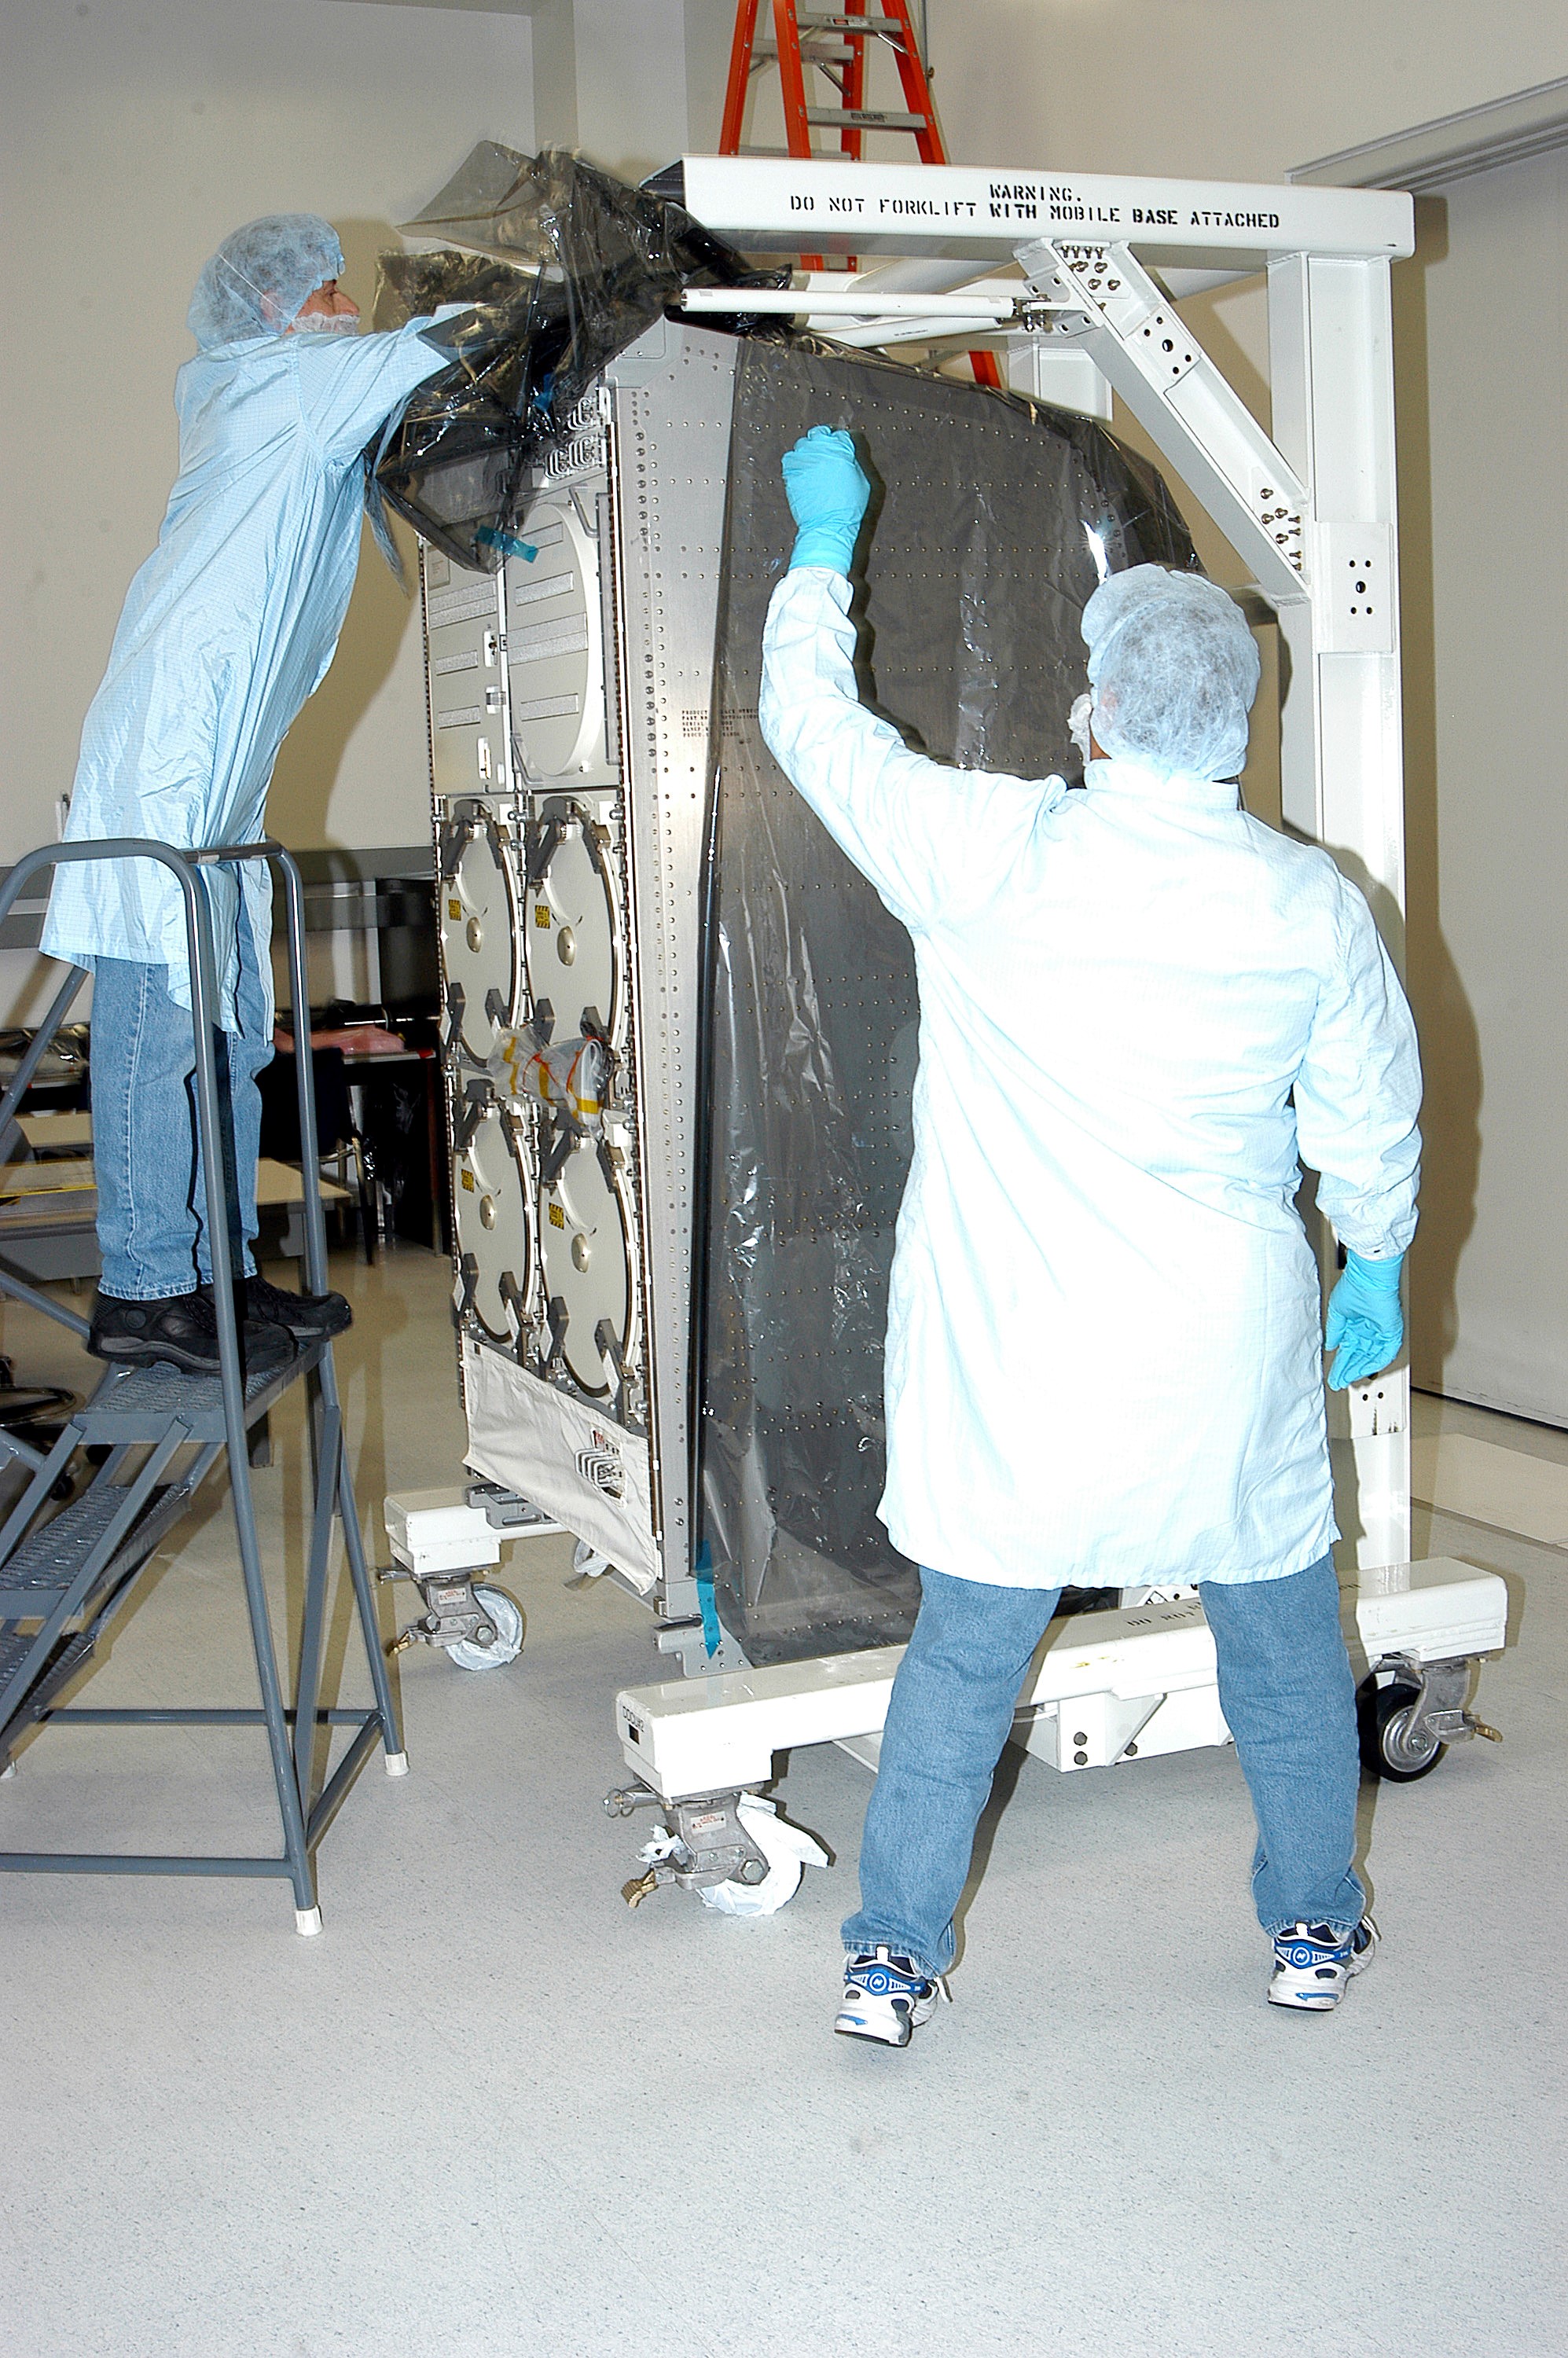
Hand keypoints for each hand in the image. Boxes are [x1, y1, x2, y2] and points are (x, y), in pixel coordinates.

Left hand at [781, 425, 870, 572]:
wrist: (828, 525)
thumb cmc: (849, 506)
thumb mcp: (864, 481)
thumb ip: (856, 460)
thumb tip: (850, 451)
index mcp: (842, 447)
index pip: (842, 434)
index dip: (843, 441)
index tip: (841, 446)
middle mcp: (821, 446)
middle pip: (821, 432)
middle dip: (825, 440)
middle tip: (828, 453)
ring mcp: (804, 456)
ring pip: (804, 443)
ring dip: (810, 450)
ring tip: (815, 464)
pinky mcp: (791, 469)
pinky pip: (791, 457)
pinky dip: (797, 461)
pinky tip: (804, 472)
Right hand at [1324, 1249, 1403, 1388]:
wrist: (1369, 1277)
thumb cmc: (1355, 1286)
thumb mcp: (1337, 1312)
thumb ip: (1335, 1332)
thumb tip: (1331, 1345)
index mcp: (1356, 1322)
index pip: (1348, 1348)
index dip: (1340, 1362)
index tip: (1333, 1374)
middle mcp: (1369, 1328)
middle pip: (1358, 1356)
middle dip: (1347, 1370)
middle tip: (1338, 1382)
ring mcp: (1381, 1332)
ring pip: (1370, 1358)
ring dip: (1357, 1370)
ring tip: (1346, 1380)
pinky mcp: (1391, 1333)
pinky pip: (1383, 1354)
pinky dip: (1372, 1363)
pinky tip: (1361, 1370)